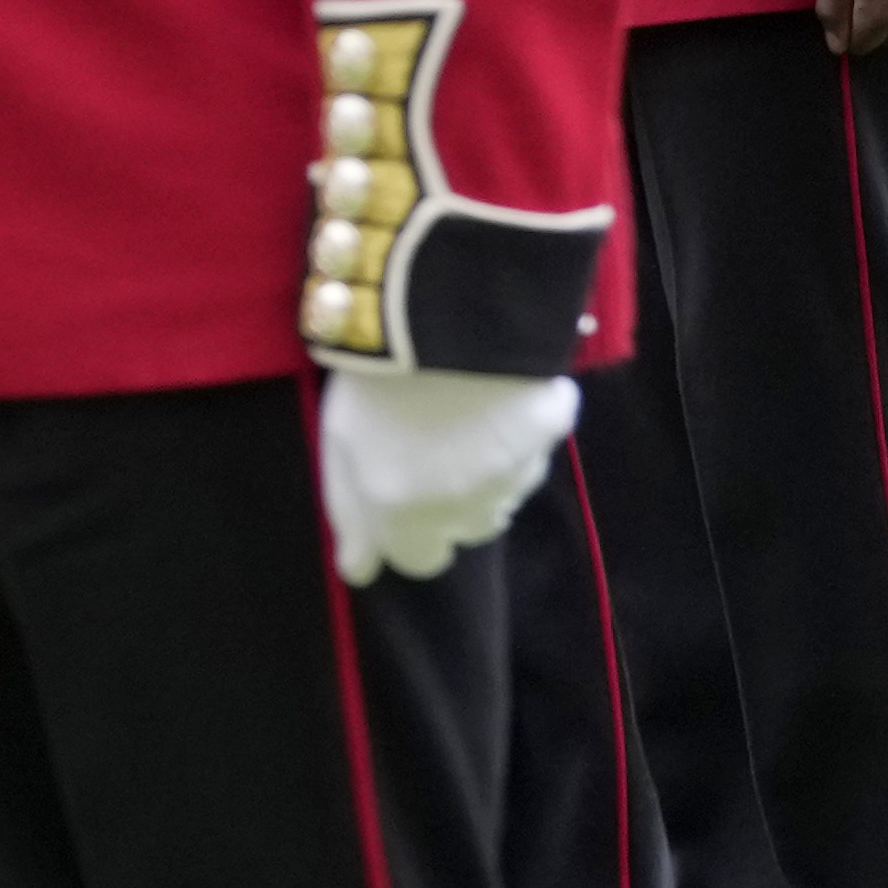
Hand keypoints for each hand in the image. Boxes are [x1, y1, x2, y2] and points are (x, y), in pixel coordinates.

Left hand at [318, 356, 578, 582]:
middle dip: (447, 508)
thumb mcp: (339, 440)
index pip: (415, 560)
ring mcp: (511, 475)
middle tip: (430, 454)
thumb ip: (349, 511)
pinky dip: (515, 440)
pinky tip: (494, 402)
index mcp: (402, 511)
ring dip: (483, 476)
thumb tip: (357, 570)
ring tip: (461, 422)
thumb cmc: (374, 376)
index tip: (396, 501)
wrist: (443, 317)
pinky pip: (531, 454)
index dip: (404, 534)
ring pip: (499, 497)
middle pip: (462, 532)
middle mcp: (461, 507)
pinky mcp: (549, 438)